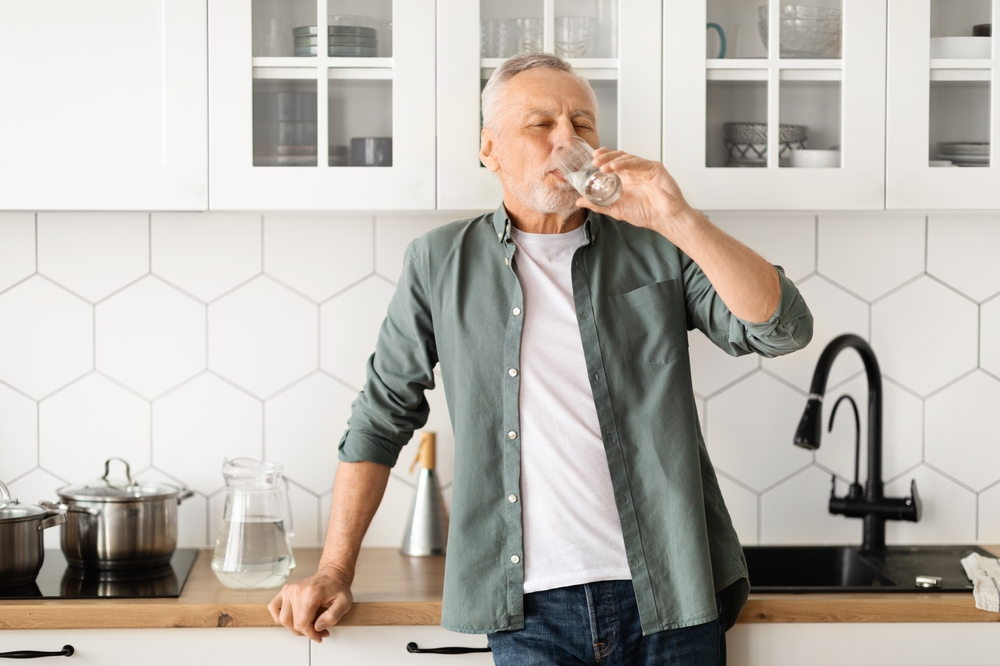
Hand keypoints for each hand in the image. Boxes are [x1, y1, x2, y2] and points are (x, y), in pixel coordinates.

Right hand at [268, 568, 353, 642]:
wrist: (332, 575)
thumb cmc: (337, 588)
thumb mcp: (344, 603)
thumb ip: (333, 616)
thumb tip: (318, 626)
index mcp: (311, 594)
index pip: (303, 623)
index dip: (311, 634)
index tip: (319, 636)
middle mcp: (297, 591)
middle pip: (293, 623)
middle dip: (306, 632)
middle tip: (318, 631)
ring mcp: (289, 590)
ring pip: (283, 619)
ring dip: (294, 628)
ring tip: (308, 625)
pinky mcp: (285, 591)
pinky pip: (274, 607)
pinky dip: (279, 617)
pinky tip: (292, 619)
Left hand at [577, 148, 695, 237]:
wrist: (665, 219)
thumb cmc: (646, 214)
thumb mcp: (616, 209)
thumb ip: (598, 205)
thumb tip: (580, 202)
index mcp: (627, 179)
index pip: (613, 163)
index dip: (603, 158)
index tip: (592, 159)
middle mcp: (635, 172)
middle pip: (618, 157)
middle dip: (605, 157)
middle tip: (594, 160)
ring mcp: (645, 169)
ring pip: (627, 157)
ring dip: (612, 160)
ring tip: (601, 167)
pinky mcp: (654, 168)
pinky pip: (638, 162)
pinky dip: (625, 163)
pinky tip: (614, 167)